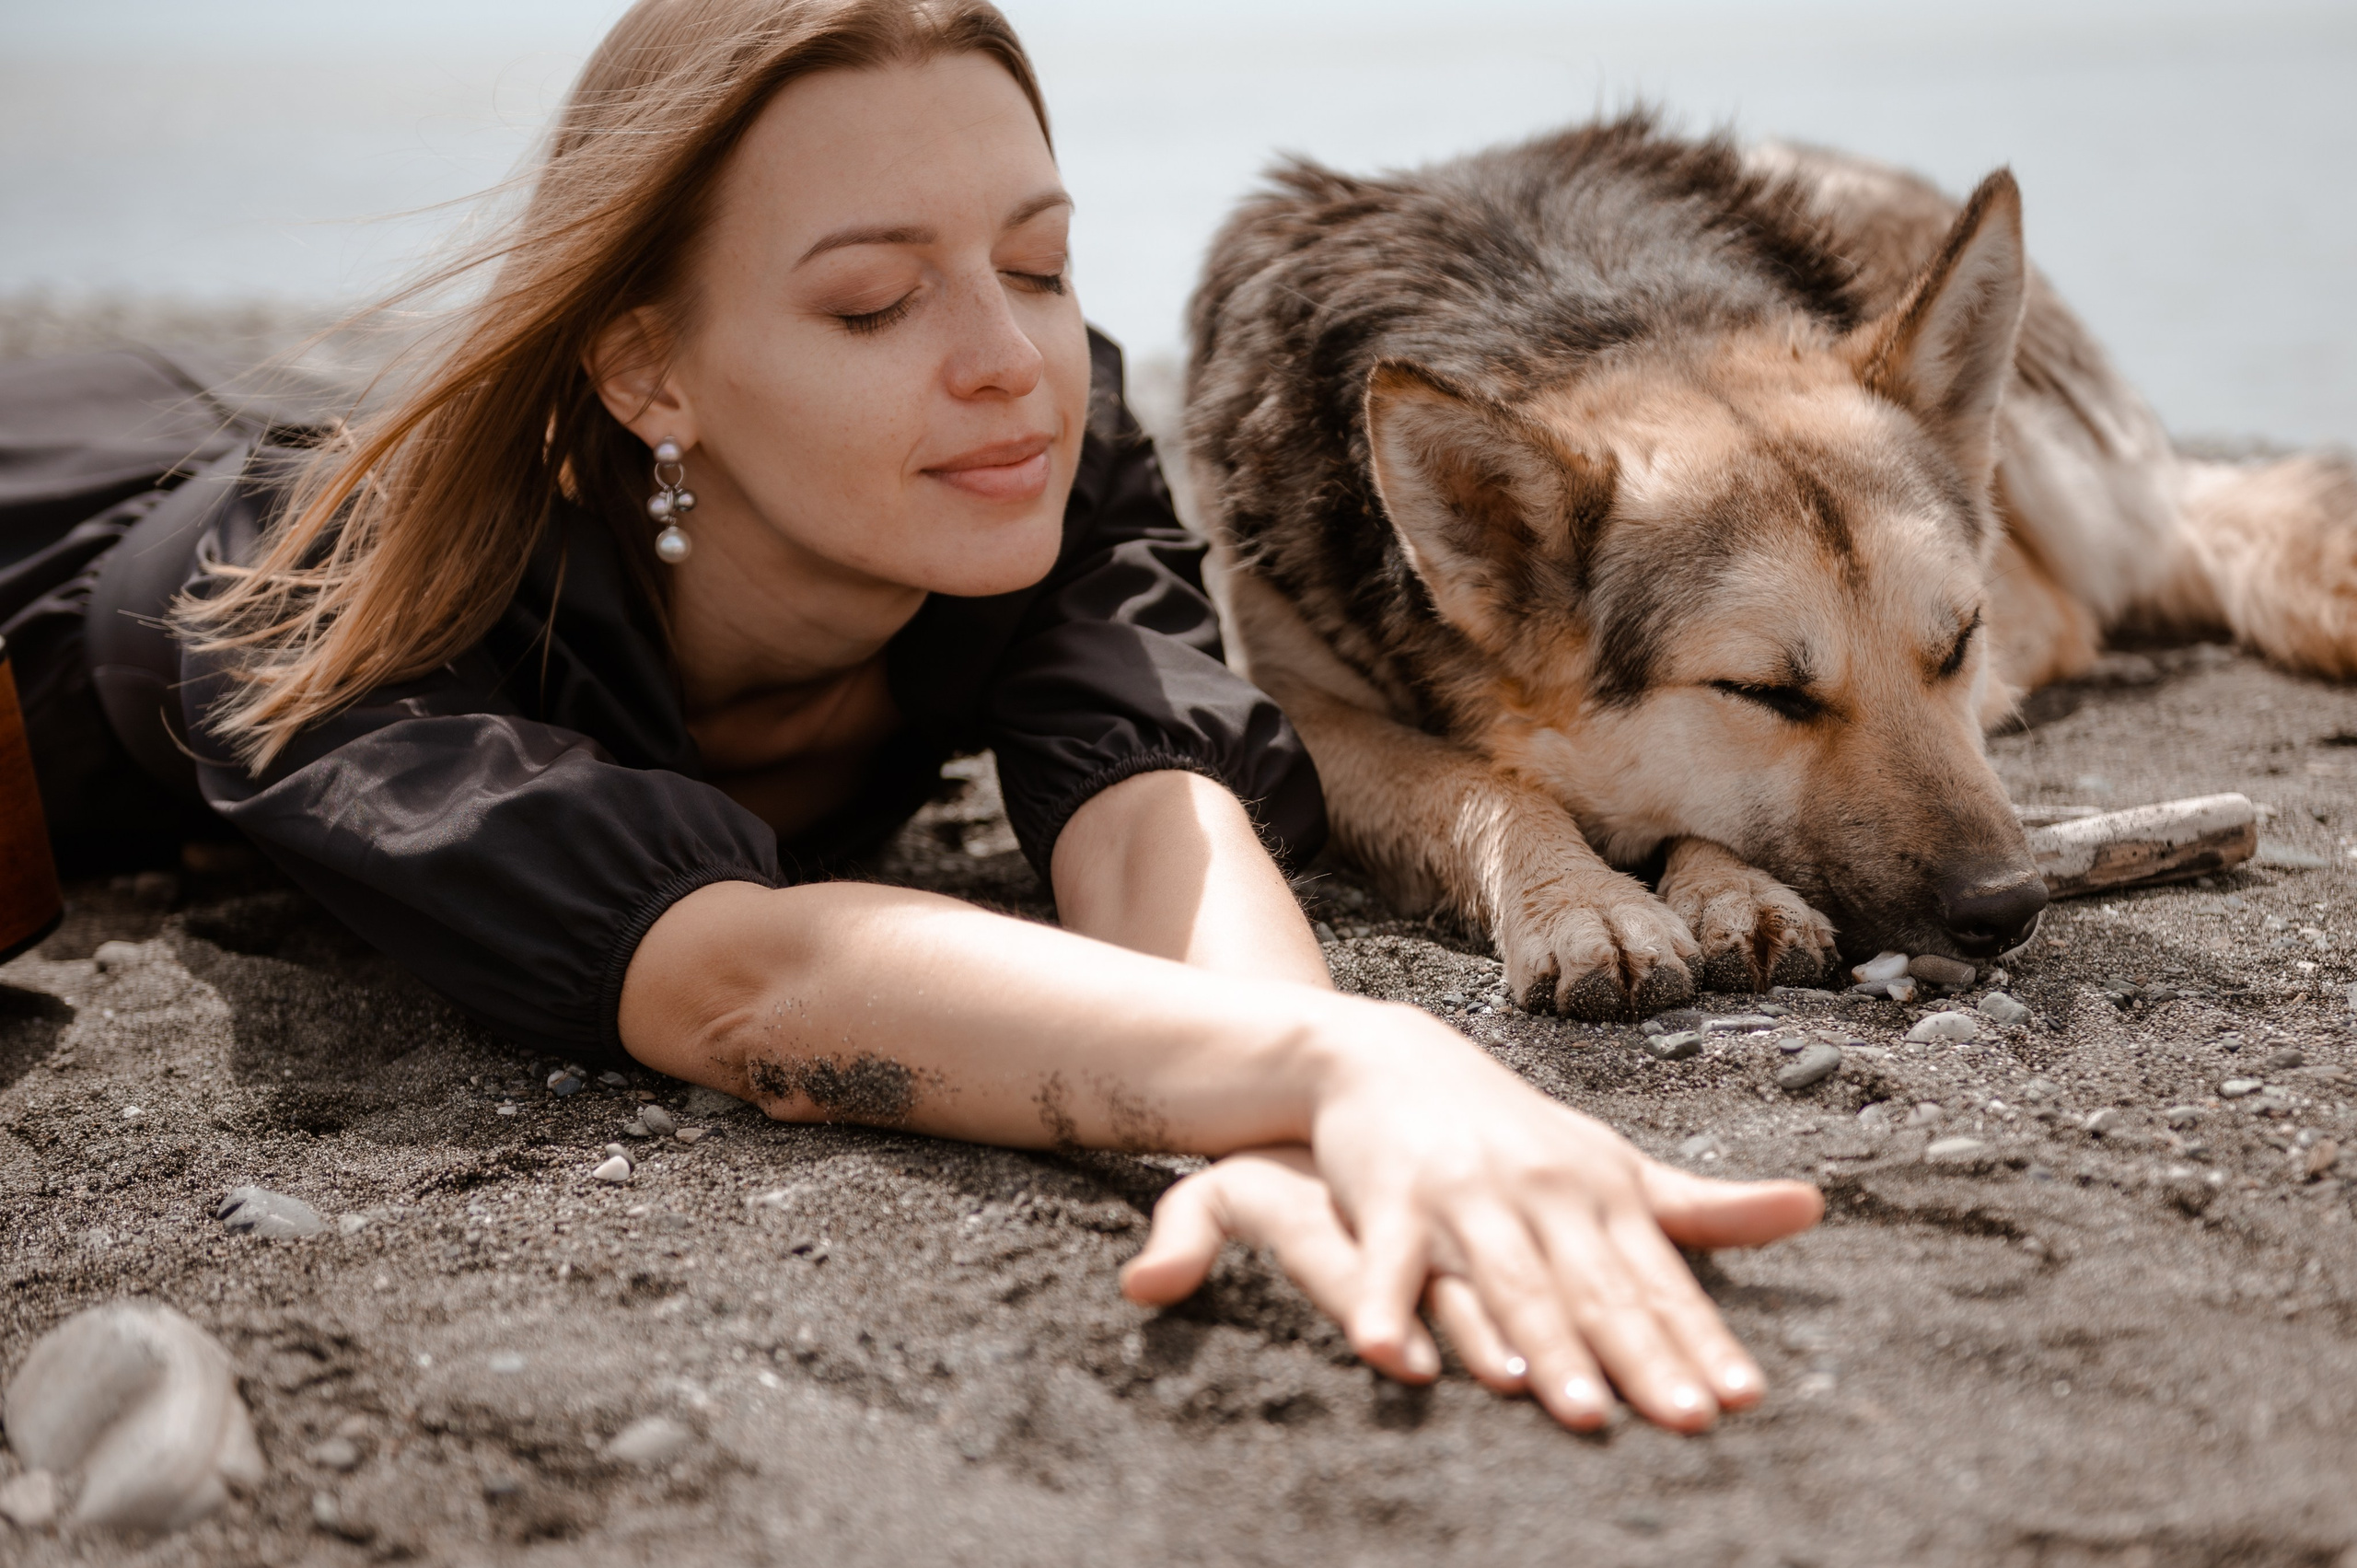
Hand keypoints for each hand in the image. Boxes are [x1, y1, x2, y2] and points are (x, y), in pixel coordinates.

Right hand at [1126, 1011, 1823, 1433]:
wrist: (1385, 1057)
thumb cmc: (1513, 1134)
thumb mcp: (1609, 1165)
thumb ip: (1701, 1205)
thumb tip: (1812, 1205)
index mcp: (1601, 1191)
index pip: (1659, 1282)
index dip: (1701, 1341)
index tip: (1743, 1398)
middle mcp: (1541, 1193)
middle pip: (1594, 1289)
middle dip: (1639, 1357)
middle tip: (1684, 1420)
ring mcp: (1464, 1196)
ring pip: (1509, 1282)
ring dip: (1543, 1347)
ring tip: (1578, 1412)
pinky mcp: (1386, 1201)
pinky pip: (1389, 1267)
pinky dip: (1387, 1312)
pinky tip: (1398, 1359)